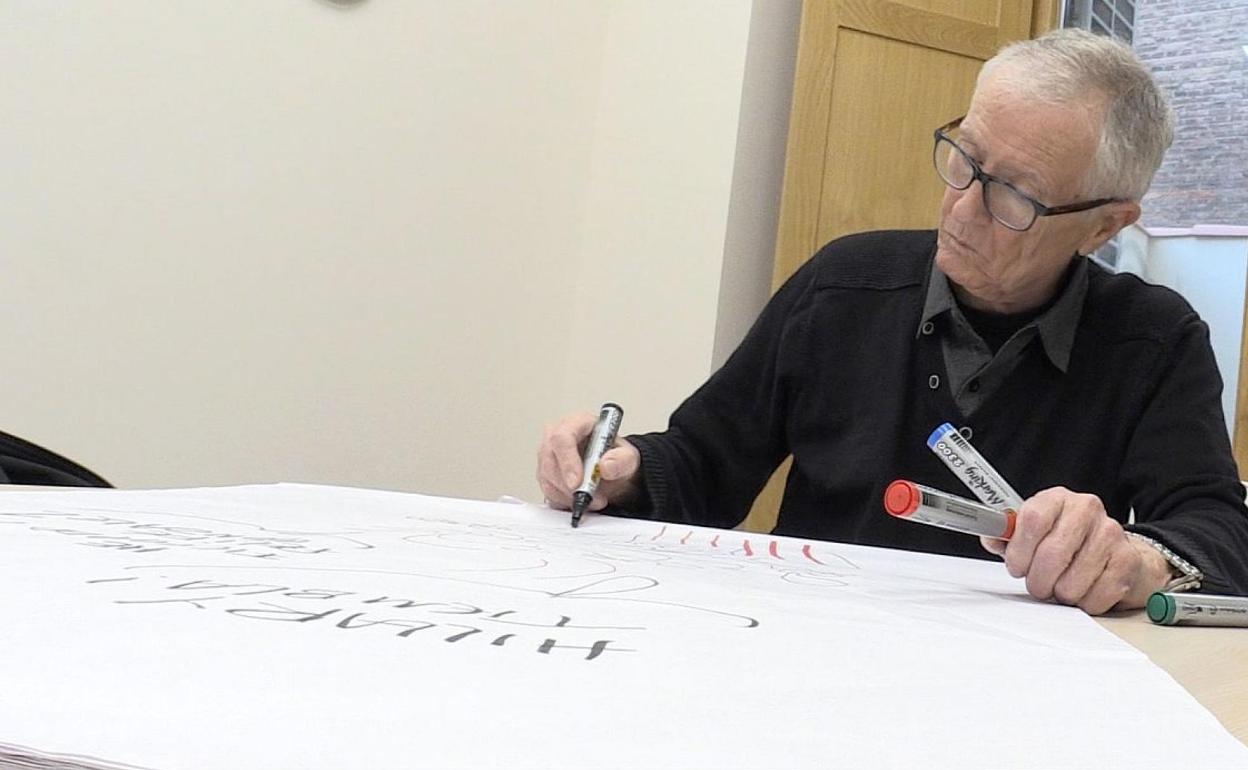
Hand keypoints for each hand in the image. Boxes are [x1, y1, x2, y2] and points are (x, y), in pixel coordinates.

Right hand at [536, 411, 641, 512]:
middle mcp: (557, 436)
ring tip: (594, 499)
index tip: (577, 482)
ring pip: (548, 479)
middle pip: (549, 460)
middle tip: (589, 497)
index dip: (567, 461)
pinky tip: (581, 499)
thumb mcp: (628, 457)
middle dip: (568, 485)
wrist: (611, 471)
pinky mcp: (545, 474)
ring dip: (569, 496)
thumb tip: (605, 466)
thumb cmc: (615, 457)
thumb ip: (621, 460)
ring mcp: (548, 456)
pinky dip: (565, 501)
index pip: (562, 437)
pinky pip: (548, 492)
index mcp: (577, 423)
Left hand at [979, 486, 1172, 614]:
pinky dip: (1084, 603)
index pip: (1032, 520)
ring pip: (1072, 582)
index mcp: (1057, 499)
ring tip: (1062, 587)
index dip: (1019, 551)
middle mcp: (1086, 509)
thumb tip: (990, 537)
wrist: (1118, 552)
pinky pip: (1095, 597)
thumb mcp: (1034, 533)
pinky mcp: (1127, 561)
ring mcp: (1111, 533)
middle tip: (1038, 585)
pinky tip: (1085, 591)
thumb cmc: (1070, 544)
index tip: (1016, 566)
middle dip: (1038, 580)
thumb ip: (1007, 537)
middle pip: (1051, 554)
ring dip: (1061, 594)